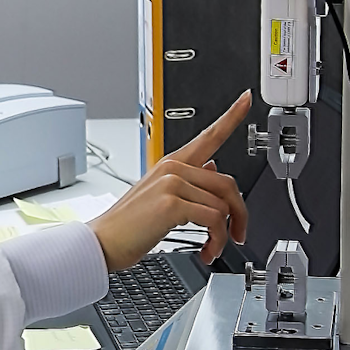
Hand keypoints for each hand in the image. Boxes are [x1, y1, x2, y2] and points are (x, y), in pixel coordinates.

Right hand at [89, 91, 251, 271]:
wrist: (103, 241)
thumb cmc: (128, 224)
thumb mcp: (159, 195)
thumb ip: (188, 181)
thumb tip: (212, 169)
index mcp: (171, 163)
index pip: (208, 135)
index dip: (231, 116)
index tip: (246, 99)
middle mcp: (173, 168)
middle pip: (228, 183)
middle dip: (239, 214)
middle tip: (237, 234)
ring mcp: (171, 182)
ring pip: (222, 206)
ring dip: (224, 234)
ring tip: (213, 247)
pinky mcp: (171, 203)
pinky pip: (213, 220)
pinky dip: (217, 241)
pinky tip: (207, 250)